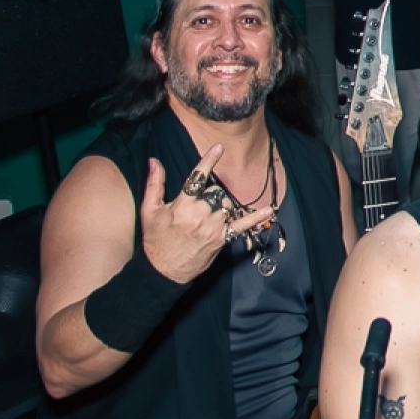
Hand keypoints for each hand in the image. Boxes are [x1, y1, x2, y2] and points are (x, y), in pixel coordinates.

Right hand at [139, 150, 271, 285]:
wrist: (163, 271)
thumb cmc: (155, 240)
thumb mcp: (149, 211)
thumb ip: (154, 184)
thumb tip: (154, 161)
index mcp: (182, 206)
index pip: (197, 178)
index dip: (208, 161)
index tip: (219, 147)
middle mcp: (201, 215)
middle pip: (214, 192)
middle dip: (207, 196)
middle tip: (193, 210)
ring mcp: (214, 227)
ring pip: (226, 204)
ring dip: (219, 205)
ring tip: (203, 218)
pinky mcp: (222, 238)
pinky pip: (242, 225)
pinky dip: (257, 217)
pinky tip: (270, 210)